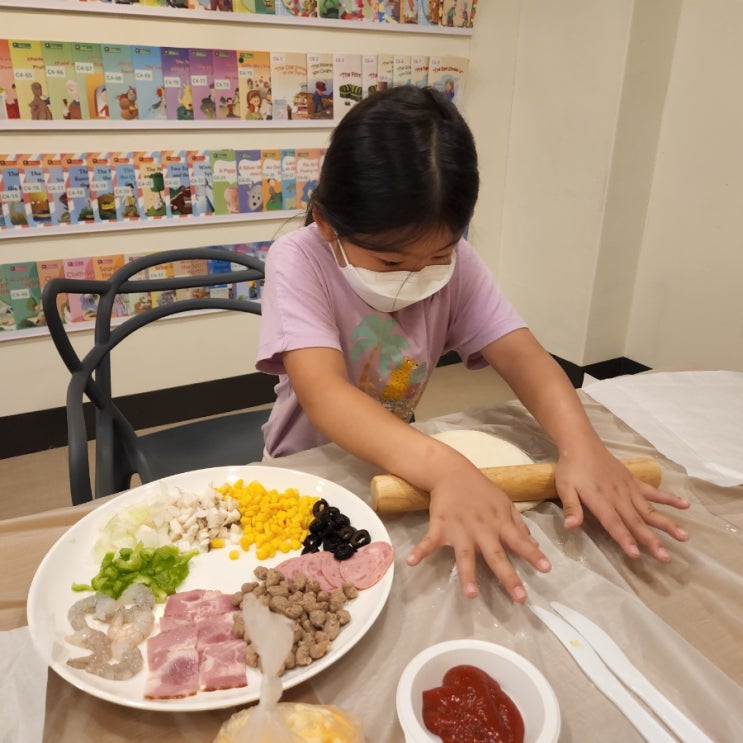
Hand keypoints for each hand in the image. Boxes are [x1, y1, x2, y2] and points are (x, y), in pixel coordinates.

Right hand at [406, 467, 551, 601]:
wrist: (452, 471)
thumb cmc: (481, 490)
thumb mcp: (505, 502)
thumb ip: (518, 525)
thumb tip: (534, 545)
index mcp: (499, 523)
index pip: (519, 541)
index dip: (533, 555)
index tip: (546, 570)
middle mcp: (482, 529)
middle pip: (496, 555)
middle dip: (507, 576)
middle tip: (520, 598)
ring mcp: (460, 529)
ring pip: (465, 555)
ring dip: (468, 574)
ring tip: (470, 595)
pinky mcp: (440, 526)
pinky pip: (429, 541)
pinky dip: (420, 551)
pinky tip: (411, 562)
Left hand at [555, 444, 689, 560]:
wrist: (582, 444)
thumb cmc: (570, 468)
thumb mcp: (564, 488)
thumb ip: (571, 508)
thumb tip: (571, 527)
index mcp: (600, 500)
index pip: (614, 523)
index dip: (624, 538)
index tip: (636, 554)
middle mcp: (619, 496)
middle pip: (636, 521)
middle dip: (651, 540)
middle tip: (665, 557)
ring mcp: (629, 489)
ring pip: (650, 509)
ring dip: (666, 523)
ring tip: (684, 537)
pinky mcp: (634, 482)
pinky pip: (654, 492)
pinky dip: (669, 498)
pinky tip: (686, 505)